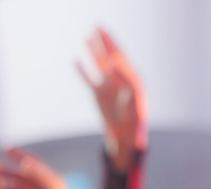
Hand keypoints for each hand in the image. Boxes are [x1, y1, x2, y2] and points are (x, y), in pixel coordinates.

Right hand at [77, 28, 147, 172]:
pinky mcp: (97, 96)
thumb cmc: (135, 124)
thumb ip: (128, 84)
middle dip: (104, 42)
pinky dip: (81, 71)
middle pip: (109, 56)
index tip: (107, 37)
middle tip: (97, 27)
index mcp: (131, 79)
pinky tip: (75, 60)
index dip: (114, 46)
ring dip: (92, 51)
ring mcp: (107, 87)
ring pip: (97, 65)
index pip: (121, 58)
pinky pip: (87, 80)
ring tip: (87, 37)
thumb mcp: (134, 103)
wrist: (126, 139)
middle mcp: (118, 80)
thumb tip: (116, 67)